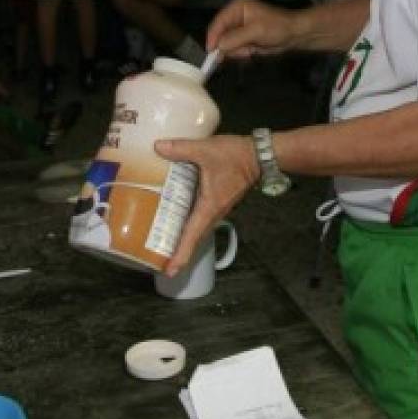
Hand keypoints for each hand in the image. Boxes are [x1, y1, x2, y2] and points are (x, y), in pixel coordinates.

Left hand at [154, 135, 258, 275]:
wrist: (259, 155)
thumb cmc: (235, 156)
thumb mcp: (206, 150)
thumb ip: (182, 148)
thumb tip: (157, 147)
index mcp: (209, 207)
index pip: (192, 236)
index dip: (181, 254)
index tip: (169, 271)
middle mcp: (214, 212)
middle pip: (195, 239)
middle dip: (180, 253)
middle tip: (160, 263)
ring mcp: (218, 208)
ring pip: (199, 230)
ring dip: (185, 240)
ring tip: (165, 246)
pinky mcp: (218, 201)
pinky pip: (201, 219)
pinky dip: (189, 225)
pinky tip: (178, 218)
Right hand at [206, 0, 300, 59]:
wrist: (294, 34)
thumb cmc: (277, 27)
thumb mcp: (256, 31)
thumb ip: (235, 38)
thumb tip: (218, 47)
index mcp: (235, 7)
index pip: (218, 23)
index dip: (213, 38)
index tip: (211, 52)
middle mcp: (234, 16)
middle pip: (220, 35)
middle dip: (229, 46)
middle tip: (243, 51)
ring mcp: (238, 28)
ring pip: (226, 44)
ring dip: (237, 50)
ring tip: (251, 50)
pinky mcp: (242, 38)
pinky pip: (234, 49)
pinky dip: (242, 52)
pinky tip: (252, 50)